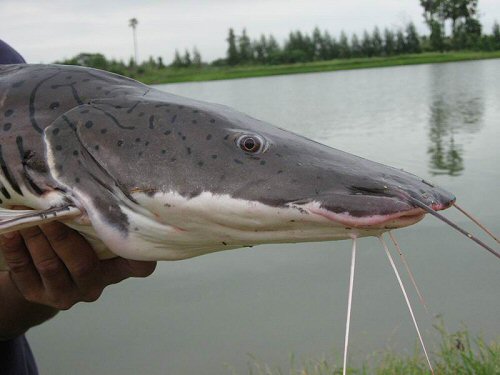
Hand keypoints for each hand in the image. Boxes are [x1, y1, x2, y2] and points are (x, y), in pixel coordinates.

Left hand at [0, 220, 155, 310]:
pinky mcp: (35, 295)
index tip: (138, 237)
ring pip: (50, 265)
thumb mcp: (93, 238)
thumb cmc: (76, 246)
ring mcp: (64, 294)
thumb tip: (95, 188)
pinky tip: (12, 231)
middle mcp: (93, 286)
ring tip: (28, 215)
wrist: (42, 277)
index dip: (141, 258)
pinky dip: (17, 248)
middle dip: (64, 235)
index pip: (138, 268)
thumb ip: (99, 223)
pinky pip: (23, 271)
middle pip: (83, 264)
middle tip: (51, 211)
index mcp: (114, 270)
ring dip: (38, 237)